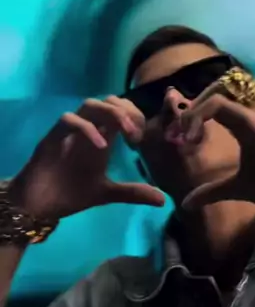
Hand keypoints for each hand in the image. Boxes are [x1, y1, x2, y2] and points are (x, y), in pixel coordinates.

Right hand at [9, 96, 164, 220]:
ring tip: (127, 134)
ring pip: (89, 104)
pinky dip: (87, 128)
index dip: (136, 117)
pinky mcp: (52, 139)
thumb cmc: (70, 193)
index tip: (142, 139)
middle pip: (108, 100)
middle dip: (127, 111)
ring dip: (112, 113)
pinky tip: (102, 146)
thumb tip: (163, 201)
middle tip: (137, 135)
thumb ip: (133, 193)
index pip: (121, 110)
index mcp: (101, 137)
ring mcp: (69, 132)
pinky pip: (68, 121)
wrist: (39, 206)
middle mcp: (87, 129)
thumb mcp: (107, 194)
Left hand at [172, 85, 254, 213]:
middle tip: (177, 135)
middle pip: (212, 91)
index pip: (213, 103)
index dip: (192, 113)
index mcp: (243, 123)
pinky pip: (218, 104)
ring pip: (214, 92)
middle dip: (189, 108)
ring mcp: (250, 112)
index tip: (179, 139)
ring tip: (184, 135)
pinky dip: (200, 116)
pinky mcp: (251, 118)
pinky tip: (193, 138)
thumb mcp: (237, 187)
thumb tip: (186, 203)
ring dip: (193, 110)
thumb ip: (212, 191)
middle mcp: (247, 112)